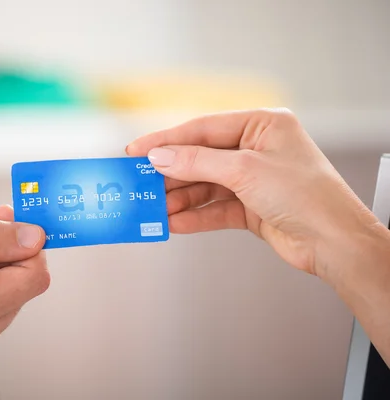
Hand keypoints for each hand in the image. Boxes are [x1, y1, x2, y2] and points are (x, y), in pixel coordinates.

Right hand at [126, 109, 381, 279]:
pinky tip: (175, 222)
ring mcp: (254, 179)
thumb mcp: (244, 170)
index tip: (137, 150)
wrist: (335, 243)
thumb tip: (160, 156)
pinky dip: (195, 216)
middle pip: (201, 158)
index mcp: (262, 125)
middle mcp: (256, 149)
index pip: (203, 128)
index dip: (167, 140)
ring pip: (205, 186)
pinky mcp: (252, 207)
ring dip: (180, 198)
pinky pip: (215, 208)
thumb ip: (197, 162)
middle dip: (171, 173)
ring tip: (154, 208)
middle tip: (140, 182)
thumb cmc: (305, 195)